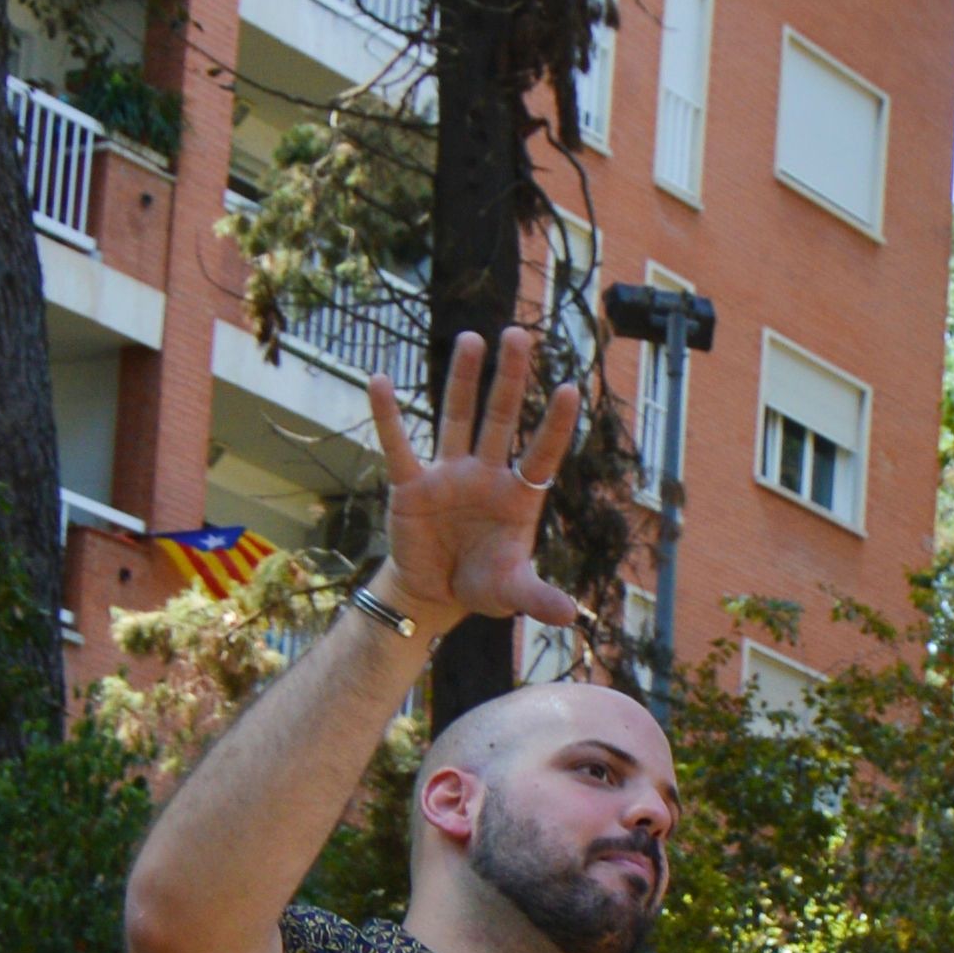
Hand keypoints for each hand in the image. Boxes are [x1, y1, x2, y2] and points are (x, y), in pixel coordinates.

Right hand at [362, 326, 587, 627]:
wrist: (435, 593)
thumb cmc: (482, 584)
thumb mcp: (511, 593)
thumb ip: (539, 598)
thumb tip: (573, 617)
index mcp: (517, 497)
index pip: (541, 454)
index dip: (554, 425)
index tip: (569, 388)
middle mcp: (486, 475)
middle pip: (501, 418)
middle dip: (510, 379)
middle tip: (519, 334)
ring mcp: (449, 474)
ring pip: (458, 417)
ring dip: (464, 379)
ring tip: (472, 338)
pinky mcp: (411, 484)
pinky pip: (398, 445)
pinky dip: (387, 415)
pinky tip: (380, 381)